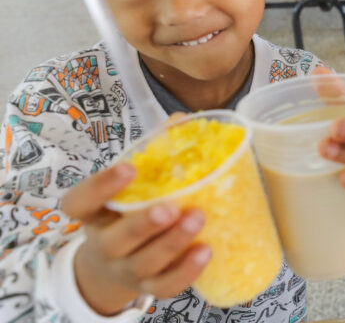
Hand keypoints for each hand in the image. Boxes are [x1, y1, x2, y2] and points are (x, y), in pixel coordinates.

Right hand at [64, 164, 209, 315]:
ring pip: (144, 263)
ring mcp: (127, 269)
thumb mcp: (136, 186)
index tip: (128, 168)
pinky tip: (206, 250)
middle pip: (114, 241)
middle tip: (170, 207)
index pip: (79, 203)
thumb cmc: (132, 210)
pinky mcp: (151, 286)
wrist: (121, 262)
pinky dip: (186, 271)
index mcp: (95, 214)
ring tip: (198, 218)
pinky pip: (166, 285)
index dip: (99, 187)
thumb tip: (182, 119)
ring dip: (172, 242)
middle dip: (142, 224)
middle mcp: (106, 245)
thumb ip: (155, 153)